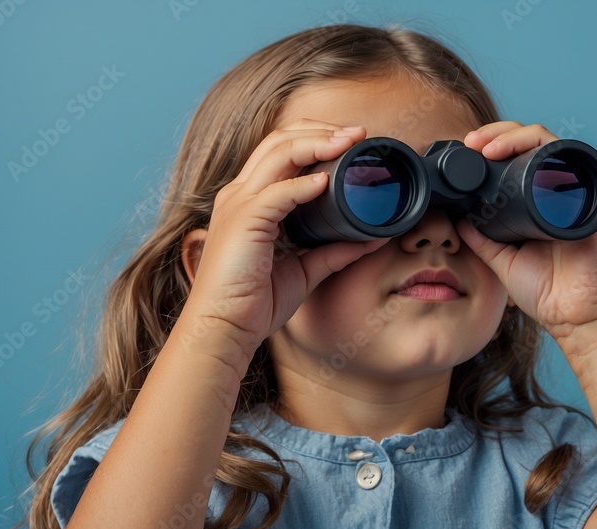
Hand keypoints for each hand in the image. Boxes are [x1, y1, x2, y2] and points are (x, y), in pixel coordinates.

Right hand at [181, 120, 387, 356]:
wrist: (224, 329)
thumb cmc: (254, 302)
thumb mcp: (305, 270)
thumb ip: (335, 251)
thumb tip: (372, 238)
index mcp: (250, 201)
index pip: (280, 151)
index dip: (316, 138)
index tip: (352, 141)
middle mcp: (240, 194)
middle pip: (280, 141)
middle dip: (321, 131)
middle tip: (358, 134)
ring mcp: (239, 204)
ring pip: (279, 153)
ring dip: (318, 144)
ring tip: (349, 143)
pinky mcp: (243, 221)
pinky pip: (279, 192)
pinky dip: (305, 184)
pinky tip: (327, 182)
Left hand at [458, 122, 596, 340]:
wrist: (575, 316)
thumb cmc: (545, 292)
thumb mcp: (501, 261)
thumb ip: (481, 239)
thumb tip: (456, 217)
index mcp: (531, 204)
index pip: (513, 161)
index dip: (490, 148)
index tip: (466, 151)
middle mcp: (552, 193)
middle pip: (529, 144)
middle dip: (498, 135)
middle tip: (473, 143)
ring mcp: (571, 194)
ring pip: (547, 144)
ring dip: (518, 135)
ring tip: (491, 146)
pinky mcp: (588, 199)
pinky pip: (571, 160)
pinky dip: (548, 148)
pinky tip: (526, 150)